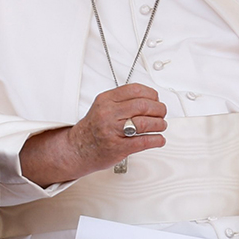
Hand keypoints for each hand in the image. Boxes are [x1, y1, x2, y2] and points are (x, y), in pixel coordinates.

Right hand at [20, 84, 166, 184]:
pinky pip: (144, 141)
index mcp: (106, 100)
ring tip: (161, 126)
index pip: (135, 90)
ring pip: (146, 123)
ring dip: (159, 124)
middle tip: (162, 113)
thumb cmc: (93, 128)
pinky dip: (156, 140)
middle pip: (144, 106)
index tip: (156, 99)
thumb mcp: (103, 106)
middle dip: (159, 109)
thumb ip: (122, 100)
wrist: (77, 149)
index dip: (151, 94)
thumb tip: (149, 99)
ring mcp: (113, 131)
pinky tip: (158, 139)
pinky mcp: (119, 148)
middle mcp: (109, 114)